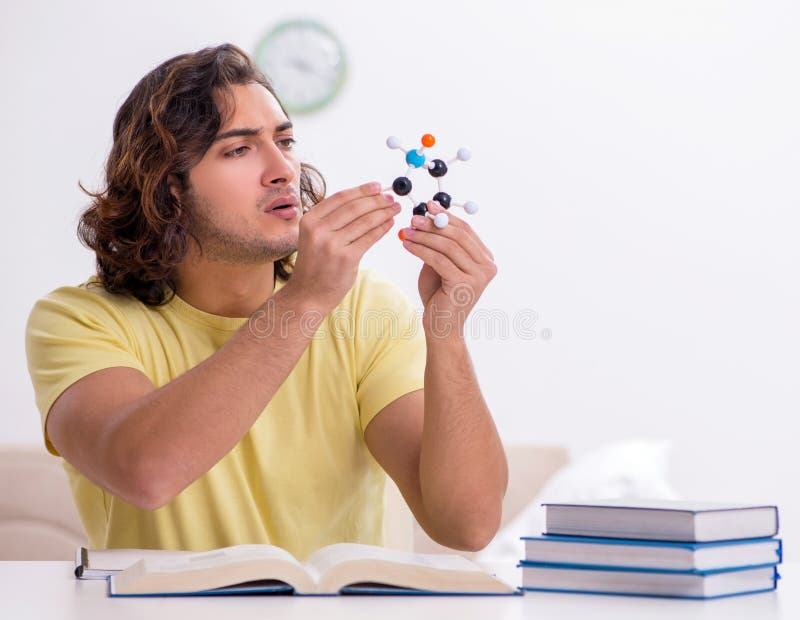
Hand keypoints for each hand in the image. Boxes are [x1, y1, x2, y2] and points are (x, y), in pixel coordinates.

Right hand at [284, 182, 400, 312]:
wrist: (308, 294)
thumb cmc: (315, 265)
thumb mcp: (313, 236)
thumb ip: (331, 219)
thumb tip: (361, 200)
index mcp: (310, 220)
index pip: (340, 198)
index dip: (361, 190)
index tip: (377, 186)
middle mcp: (319, 230)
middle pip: (355, 207)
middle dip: (377, 200)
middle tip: (391, 197)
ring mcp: (332, 244)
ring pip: (365, 221)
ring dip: (384, 212)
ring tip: (394, 208)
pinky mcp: (347, 258)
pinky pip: (370, 237)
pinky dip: (382, 228)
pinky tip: (389, 223)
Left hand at [400, 201, 496, 337]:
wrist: (442, 326)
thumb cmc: (439, 295)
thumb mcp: (440, 264)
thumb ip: (439, 244)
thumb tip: (427, 216)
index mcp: (486, 259)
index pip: (466, 230)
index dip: (446, 215)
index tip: (429, 205)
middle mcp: (487, 266)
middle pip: (458, 236)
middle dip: (434, 224)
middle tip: (413, 218)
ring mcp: (479, 276)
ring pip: (448, 246)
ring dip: (425, 236)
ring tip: (407, 231)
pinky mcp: (464, 284)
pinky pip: (439, 260)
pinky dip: (421, 250)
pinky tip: (407, 245)